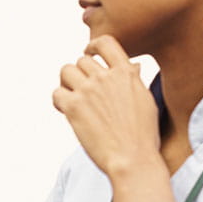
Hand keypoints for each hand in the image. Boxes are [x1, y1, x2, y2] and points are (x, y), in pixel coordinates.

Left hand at [52, 36, 160, 178]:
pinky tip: (67, 111)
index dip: (93, 47)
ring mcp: (88, 91)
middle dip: (81, 73)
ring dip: (67, 82)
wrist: (132, 158)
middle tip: (84, 90)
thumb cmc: (142, 135)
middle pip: (82, 60)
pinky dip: (59, 101)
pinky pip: (56, 93)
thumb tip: (131, 67)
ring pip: (66, 71)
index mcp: (125, 73)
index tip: (89, 53)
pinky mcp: (73, 107)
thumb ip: (134, 80)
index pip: (105, 42)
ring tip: (74, 97)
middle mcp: (105, 77)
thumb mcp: (145, 100)